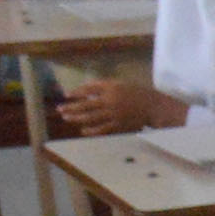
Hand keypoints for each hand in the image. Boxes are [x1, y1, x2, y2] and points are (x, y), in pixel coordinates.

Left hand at [55, 79, 175, 135]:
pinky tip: (83, 131)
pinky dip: (92, 130)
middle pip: (86, 104)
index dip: (77, 92)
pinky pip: (103, 129)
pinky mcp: (119, 125)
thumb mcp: (121, 84)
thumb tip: (87, 90)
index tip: (67, 95)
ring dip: (77, 118)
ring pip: (91, 117)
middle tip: (59, 109)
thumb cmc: (138, 93)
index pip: (89, 89)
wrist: (155, 107)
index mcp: (112, 88)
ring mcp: (114, 114)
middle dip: (72, 107)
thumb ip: (105, 86)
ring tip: (67, 118)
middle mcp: (111, 101)